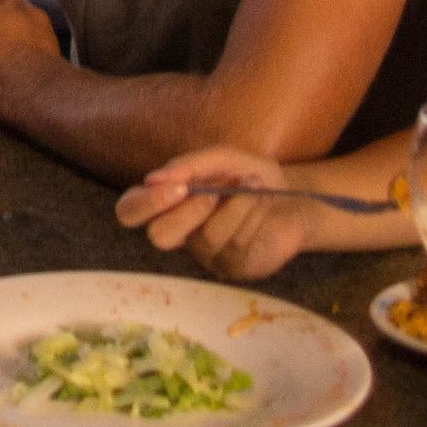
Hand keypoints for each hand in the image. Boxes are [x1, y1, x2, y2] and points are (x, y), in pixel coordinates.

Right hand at [116, 148, 312, 281]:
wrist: (296, 198)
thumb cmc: (252, 178)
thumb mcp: (224, 159)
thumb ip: (190, 165)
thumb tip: (153, 179)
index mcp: (168, 203)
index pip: (130, 211)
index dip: (144, 203)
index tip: (176, 187)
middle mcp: (181, 233)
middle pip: (158, 236)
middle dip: (188, 212)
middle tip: (215, 192)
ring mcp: (207, 254)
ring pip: (207, 236)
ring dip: (235, 204)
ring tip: (253, 183)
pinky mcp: (234, 267)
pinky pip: (236, 243)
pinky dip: (251, 213)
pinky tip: (262, 201)